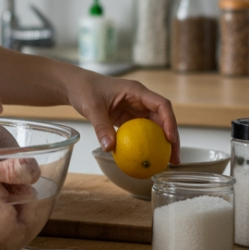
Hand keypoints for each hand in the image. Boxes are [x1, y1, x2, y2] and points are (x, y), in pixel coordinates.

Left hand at [62, 70, 180, 163]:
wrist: (74, 86)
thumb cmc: (84, 89)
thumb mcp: (92, 107)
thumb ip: (101, 126)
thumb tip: (109, 148)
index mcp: (136, 91)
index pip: (161, 104)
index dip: (169, 121)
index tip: (170, 139)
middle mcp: (140, 99)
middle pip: (163, 118)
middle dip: (171, 138)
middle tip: (173, 159)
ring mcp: (135, 108)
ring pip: (156, 126)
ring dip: (162, 143)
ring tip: (166, 163)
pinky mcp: (129, 118)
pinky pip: (142, 132)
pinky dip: (147, 143)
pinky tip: (148, 158)